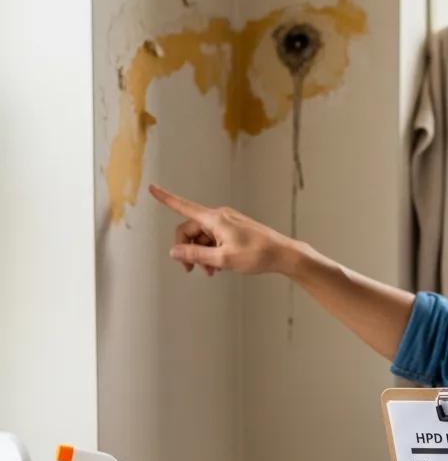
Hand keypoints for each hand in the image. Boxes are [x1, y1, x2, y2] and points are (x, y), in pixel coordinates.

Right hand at [150, 184, 297, 276]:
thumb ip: (195, 255)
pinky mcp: (234, 230)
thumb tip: (173, 251)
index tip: (152, 188)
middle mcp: (219, 217)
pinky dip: (212, 252)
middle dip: (187, 249)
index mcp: (215, 219)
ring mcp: (228, 223)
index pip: (183, 206)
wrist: (283, 254)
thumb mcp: (223, 259)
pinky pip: (215, 239)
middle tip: (190, 270)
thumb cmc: (257, 254)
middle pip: (190, 230)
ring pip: (203, 238)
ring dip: (201, 254)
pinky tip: (218, 267)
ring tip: (211, 272)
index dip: (165, 199)